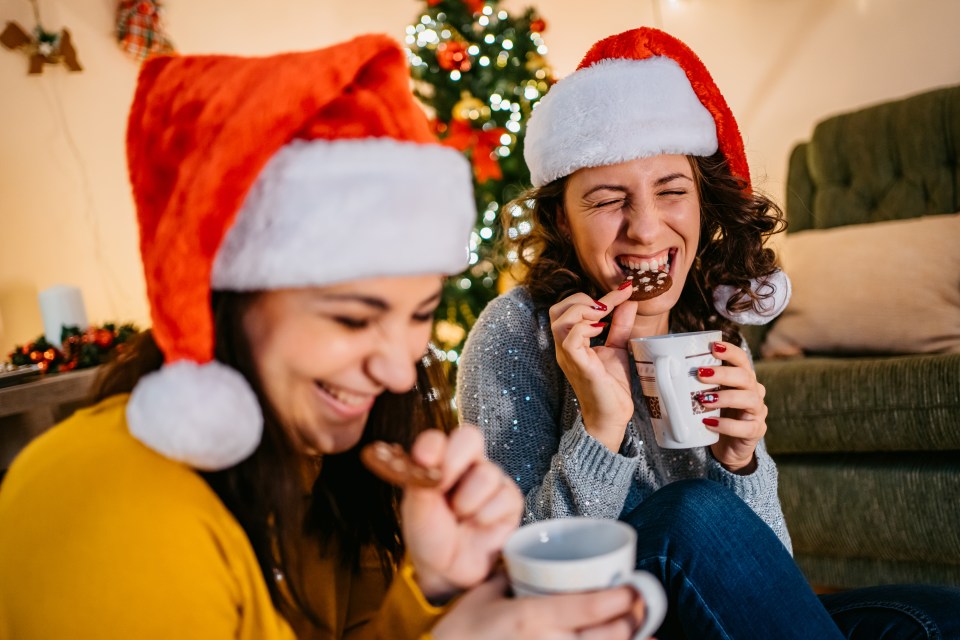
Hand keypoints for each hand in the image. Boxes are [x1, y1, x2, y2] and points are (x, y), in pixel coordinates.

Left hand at [400, 425, 522, 601]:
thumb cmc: (431, 536)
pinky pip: (505, 496)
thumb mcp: (417, 509)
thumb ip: (420, 479)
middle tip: (442, 487)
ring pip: (487, 473)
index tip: (423, 460)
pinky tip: (478, 525)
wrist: (447, 571)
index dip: (433, 445)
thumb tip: (425, 453)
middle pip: (470, 436)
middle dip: (455, 461)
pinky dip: (486, 515)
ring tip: (459, 517)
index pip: (440, 437)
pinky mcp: (510, 500)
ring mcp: (491, 480)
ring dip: (468, 500)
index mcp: (440, 461)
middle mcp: (467, 464)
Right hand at [432, 572, 647, 639]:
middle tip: (642, 605)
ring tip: (646, 636)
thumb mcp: (481, 598)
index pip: (588, 607)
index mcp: (529, 619)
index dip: (620, 599)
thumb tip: (528, 564)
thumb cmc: (457, 636)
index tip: (633, 587)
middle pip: (607, 636)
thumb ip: (508, 579)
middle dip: (632, 620)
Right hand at [549, 284, 638, 450]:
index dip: (592, 295)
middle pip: (557, 309)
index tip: (623, 289)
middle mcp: (564, 347)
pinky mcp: (577, 365)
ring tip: (604, 315)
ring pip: (560, 320)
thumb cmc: (611, 386)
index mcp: (571, 341)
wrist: (611, 416)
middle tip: (607, 306)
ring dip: (584, 310)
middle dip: (582, 299)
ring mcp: (568, 356)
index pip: (568, 308)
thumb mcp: (618, 347)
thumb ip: (620, 325)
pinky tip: (602, 330)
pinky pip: (571, 339)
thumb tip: (629, 301)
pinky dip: (586, 328)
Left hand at [699, 341, 767, 473]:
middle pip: (745, 377)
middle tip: (700, 374)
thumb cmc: (714, 416)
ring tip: (703, 400)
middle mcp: (754, 392)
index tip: (713, 347)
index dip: (730, 352)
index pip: (742, 360)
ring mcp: (757, 412)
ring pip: (749, 399)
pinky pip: (745, 427)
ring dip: (725, 397)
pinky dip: (726, 425)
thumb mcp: (705, 397)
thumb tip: (663, 368)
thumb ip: (694, 385)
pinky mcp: (756, 431)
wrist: (728, 448)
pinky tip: (709, 423)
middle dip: (723, 374)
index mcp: (742, 380)